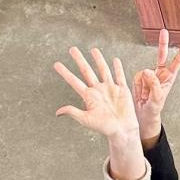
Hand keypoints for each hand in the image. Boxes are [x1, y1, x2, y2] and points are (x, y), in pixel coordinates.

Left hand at [54, 46, 145, 179]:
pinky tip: (115, 60)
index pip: (74, 81)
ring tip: (93, 50)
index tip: (56, 64)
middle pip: (87, 71)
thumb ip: (73, 112)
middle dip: (80, 60)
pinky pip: (120, 77)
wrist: (122, 130)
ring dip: (98, 60)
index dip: (65, 73)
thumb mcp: (86, 119)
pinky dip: (118, 68)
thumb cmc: (104, 127)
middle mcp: (98, 90)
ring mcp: (110, 89)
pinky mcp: (122, 90)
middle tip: (72, 49)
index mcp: (89, 96)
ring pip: (103, 70)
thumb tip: (58, 112)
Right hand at [133, 28, 179, 143]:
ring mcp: (149, 75)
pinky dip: (138, 86)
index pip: (176, 63)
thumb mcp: (157, 98)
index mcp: (169, 78)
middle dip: (162, 44)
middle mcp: (160, 74)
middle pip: (161, 55)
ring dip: (144, 85)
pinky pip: (137, 76)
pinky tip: (141, 93)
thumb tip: (147, 70)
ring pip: (145, 72)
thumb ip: (153, 84)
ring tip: (147, 96)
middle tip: (164, 31)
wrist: (143, 113)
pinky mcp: (140, 77)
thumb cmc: (154, 108)